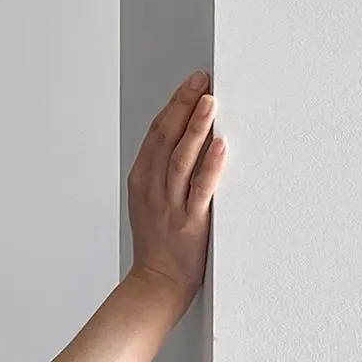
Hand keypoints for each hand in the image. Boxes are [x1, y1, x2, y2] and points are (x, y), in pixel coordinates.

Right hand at [126, 72, 226, 305]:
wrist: (157, 282)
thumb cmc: (159, 241)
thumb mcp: (151, 199)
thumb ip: (163, 170)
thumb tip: (188, 136)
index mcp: (142, 178)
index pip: (157, 131)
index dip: (175, 103)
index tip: (194, 81)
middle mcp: (153, 187)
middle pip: (166, 137)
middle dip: (184, 104)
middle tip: (202, 79)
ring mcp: (170, 205)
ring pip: (181, 158)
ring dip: (195, 127)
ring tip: (209, 101)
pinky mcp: (190, 222)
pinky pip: (200, 189)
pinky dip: (210, 165)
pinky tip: (220, 145)